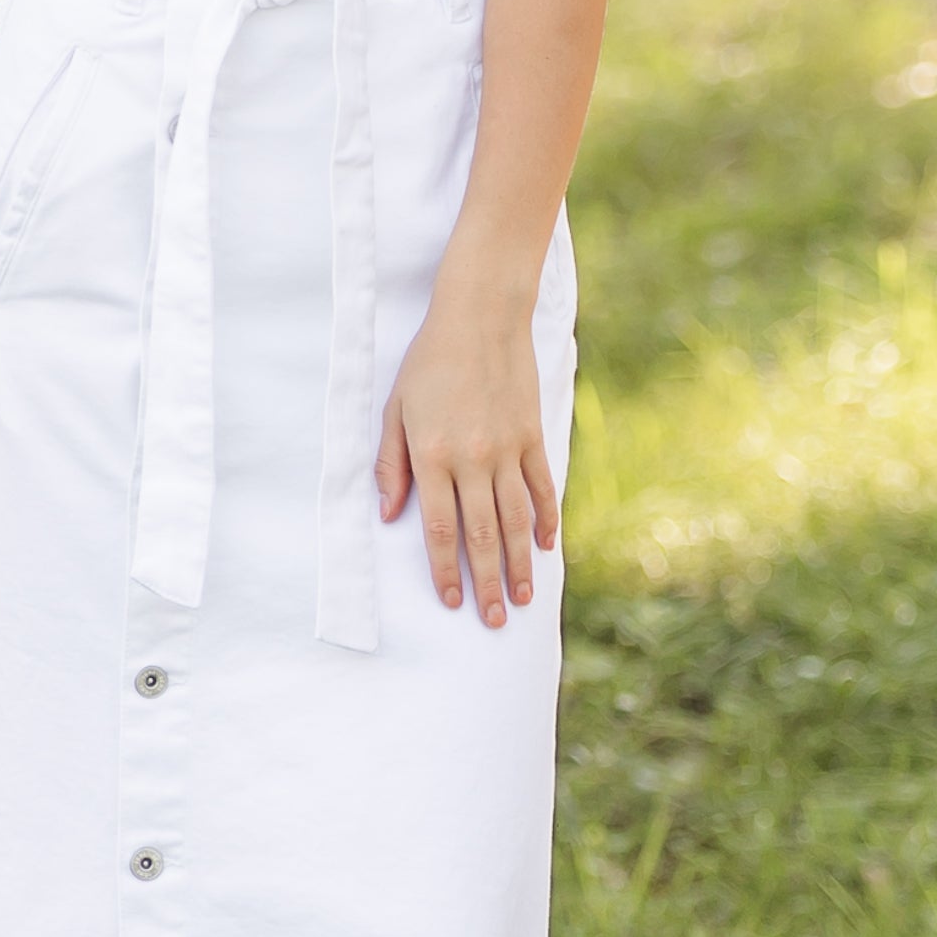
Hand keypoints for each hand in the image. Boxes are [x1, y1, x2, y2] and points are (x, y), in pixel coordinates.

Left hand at [376, 282, 558, 623]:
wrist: (480, 315)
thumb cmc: (429, 361)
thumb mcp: (395, 409)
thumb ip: (391, 464)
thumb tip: (391, 515)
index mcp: (433, 455)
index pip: (439, 529)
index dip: (445, 570)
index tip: (450, 601)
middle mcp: (472, 459)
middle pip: (482, 535)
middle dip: (486, 583)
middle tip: (494, 620)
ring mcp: (508, 449)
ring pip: (515, 520)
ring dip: (518, 564)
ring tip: (523, 598)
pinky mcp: (533, 436)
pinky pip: (542, 487)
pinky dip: (545, 520)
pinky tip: (545, 548)